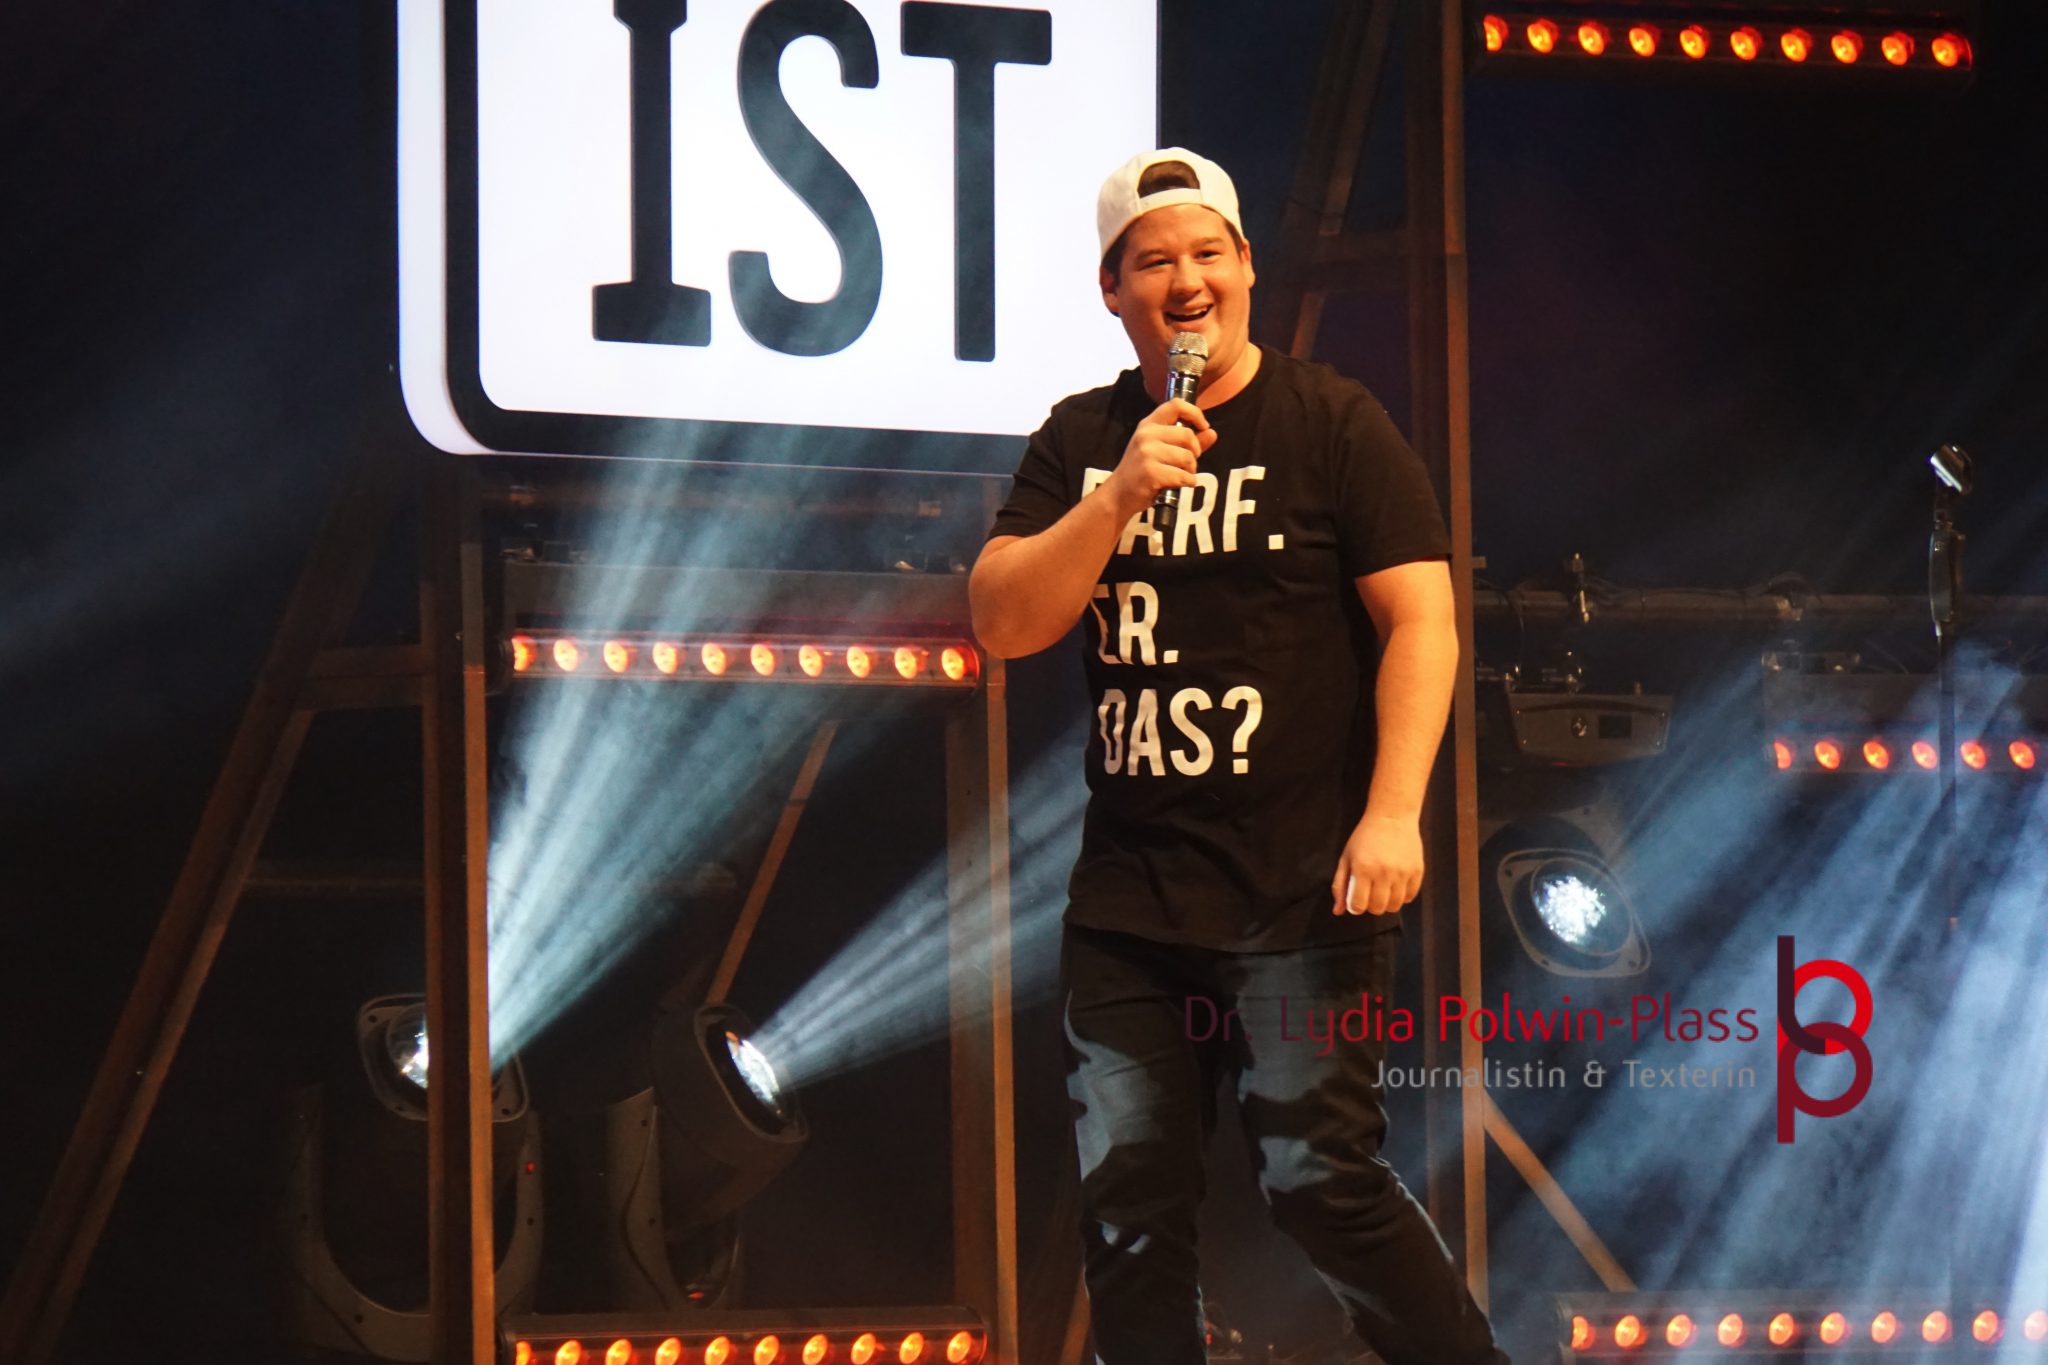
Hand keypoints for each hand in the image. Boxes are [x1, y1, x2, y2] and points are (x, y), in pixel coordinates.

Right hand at [1106, 399, 1215, 520]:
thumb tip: (1212, 432)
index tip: (1203, 426)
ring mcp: (1146, 453)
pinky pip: (1183, 476)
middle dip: (1195, 453)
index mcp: (1148, 425)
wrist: (1119, 494)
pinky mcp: (1150, 472)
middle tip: (1188, 464)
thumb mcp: (1161, 450)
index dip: (1195, 413)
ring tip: (1180, 476)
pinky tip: (1177, 485)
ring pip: (1188, 457)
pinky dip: (1187, 482)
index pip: (1175, 405)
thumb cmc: (1142, 471)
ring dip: (1191, 470)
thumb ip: (1188, 442)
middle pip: (1188, 435)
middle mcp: (1146, 435)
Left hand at [1331, 812, 1423, 915]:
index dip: (1355, 907)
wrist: (1392, 817)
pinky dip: (1402, 896)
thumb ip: (1340, 885)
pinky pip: (1410, 897)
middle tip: (1369, 895)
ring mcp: (1403, 873)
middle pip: (1378, 908)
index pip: (1359, 905)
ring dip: (1387, 903)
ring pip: (1395, 906)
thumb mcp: (1346, 858)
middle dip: (1371, 906)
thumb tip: (1337, 911)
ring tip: (1383, 891)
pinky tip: (1396, 885)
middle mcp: (1384, 873)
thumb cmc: (1365, 837)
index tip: (1356, 900)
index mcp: (1363, 869)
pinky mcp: (1417, 871)